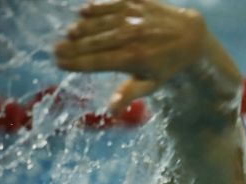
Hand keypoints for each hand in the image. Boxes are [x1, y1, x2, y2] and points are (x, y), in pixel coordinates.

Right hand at [55, 0, 206, 112]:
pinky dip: (98, 6)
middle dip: (73, 48)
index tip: (59, 64)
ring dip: (83, 28)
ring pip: (102, 22)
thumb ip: (131, 94)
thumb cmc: (167, 64)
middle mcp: (133, 37)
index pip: (99, 62)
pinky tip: (83, 11)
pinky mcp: (138, 2)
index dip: (77, 63)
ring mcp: (135, 17)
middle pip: (96, 43)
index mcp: (135, 59)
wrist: (190, 36)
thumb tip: (111, 111)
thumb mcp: (152, 83)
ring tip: (68, 35)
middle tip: (54, 51)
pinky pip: (113, 3)